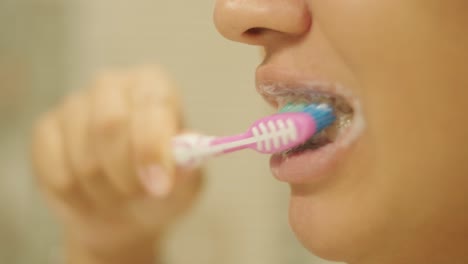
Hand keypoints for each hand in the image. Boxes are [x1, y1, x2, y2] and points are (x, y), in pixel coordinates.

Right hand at [31, 66, 201, 262]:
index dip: (153, 147)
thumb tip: (183, 162)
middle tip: (136, 194)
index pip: (152, 104)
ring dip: (104, 191)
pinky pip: (56, 170)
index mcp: (154, 86)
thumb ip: (187, 172)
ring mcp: (75, 104)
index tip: (159, 185)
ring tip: (118, 197)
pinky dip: (77, 196)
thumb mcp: (185, 186)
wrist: (124, 211)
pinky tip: (90, 195)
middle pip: (109, 124)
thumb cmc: (160, 189)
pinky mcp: (46, 130)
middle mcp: (113, 85)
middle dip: (125, 172)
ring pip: (82, 156)